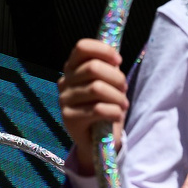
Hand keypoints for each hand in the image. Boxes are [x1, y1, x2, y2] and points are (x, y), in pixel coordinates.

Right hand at [59, 40, 127, 171]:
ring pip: (97, 89)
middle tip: (124, 90)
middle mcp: (64, 82)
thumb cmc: (104, 107)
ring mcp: (64, 100)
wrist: (97, 140)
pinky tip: (117, 116)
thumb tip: (115, 55)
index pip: (82, 47)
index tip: (118, 61)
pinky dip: (114, 112)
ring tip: (123, 105)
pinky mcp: (69, 118)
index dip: (104, 50)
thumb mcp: (108, 84)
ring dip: (117, 97)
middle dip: (116, 78)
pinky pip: (97, 109)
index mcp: (72, 68)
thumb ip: (108, 67)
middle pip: (93, 68)